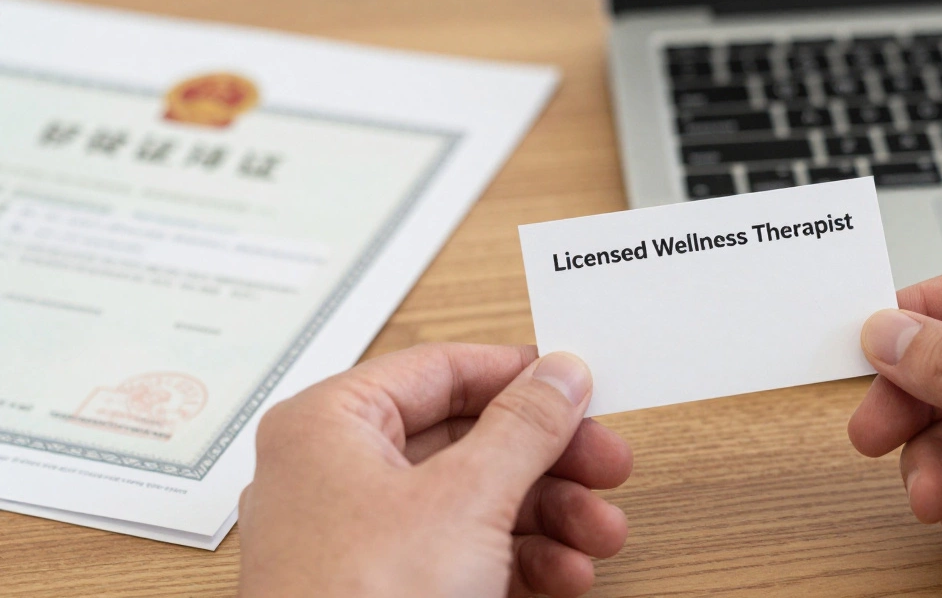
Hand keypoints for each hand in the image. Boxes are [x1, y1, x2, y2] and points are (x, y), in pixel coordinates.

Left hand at [238, 343, 631, 597]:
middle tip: (606, 465)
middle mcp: (338, 474)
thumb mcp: (465, 499)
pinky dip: (522, 559)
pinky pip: (465, 552)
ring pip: (475, 500)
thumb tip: (559, 375)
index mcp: (330, 425)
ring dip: (550, 516)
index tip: (578, 386)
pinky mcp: (388, 588)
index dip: (518, 376)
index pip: (441, 370)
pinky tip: (567, 573)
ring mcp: (362, 537)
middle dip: (550, 461)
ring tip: (599, 533)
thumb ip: (524, 427)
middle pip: (468, 439)